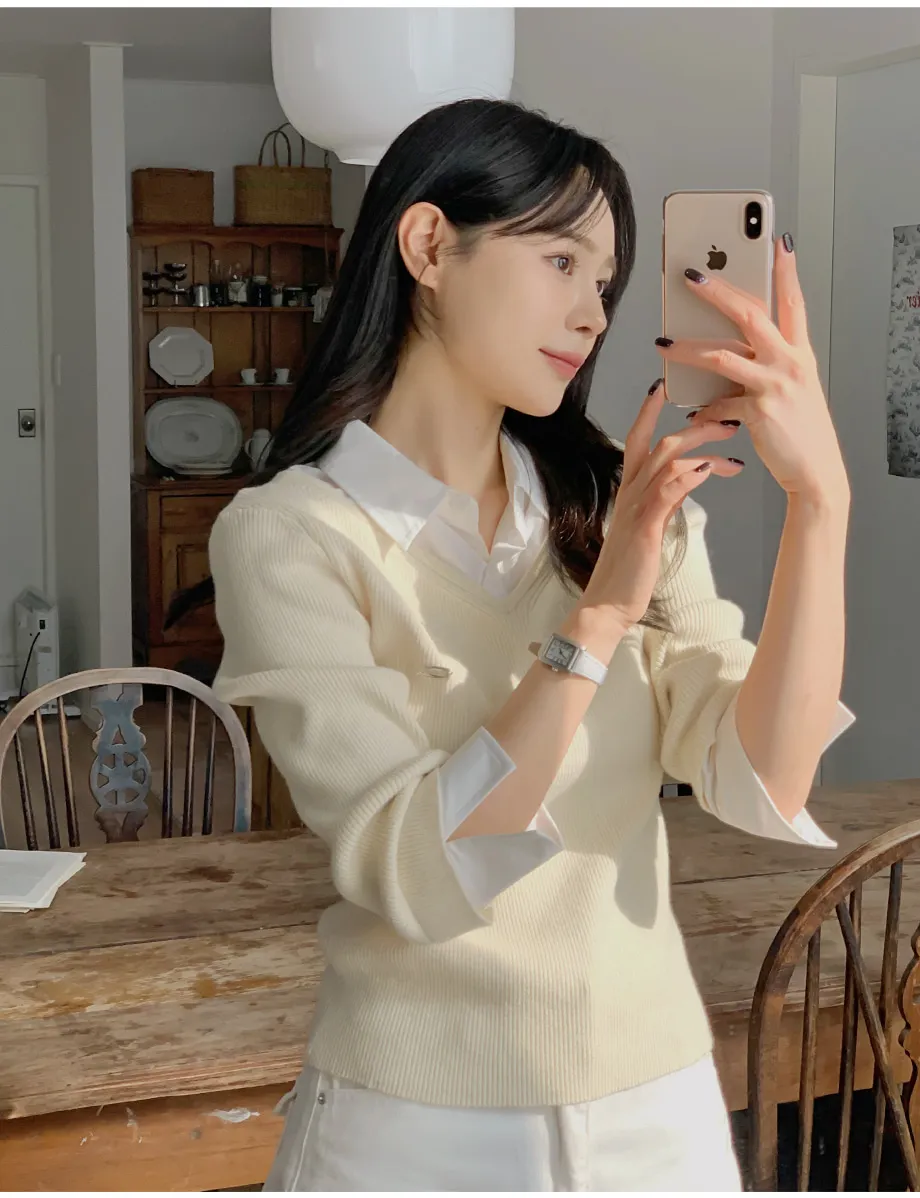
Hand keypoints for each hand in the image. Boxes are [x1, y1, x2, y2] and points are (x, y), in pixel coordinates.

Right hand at [581, 380, 742, 629]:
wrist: (608, 604)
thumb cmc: (629, 570)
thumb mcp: (649, 527)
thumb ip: (665, 499)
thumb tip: (687, 480)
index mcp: (629, 491)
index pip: (637, 439)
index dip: (649, 411)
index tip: (665, 388)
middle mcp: (630, 493)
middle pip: (661, 441)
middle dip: (697, 424)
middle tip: (730, 417)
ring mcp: (636, 508)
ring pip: (668, 459)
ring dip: (704, 446)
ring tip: (734, 447)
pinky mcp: (645, 527)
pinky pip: (668, 490)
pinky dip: (690, 475)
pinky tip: (711, 469)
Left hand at [655, 235, 849, 507]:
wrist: (814, 470)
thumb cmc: (800, 429)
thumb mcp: (793, 387)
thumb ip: (768, 363)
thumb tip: (730, 350)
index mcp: (800, 353)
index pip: (794, 302)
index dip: (786, 271)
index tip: (779, 242)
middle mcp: (790, 362)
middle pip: (750, 315)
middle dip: (719, 292)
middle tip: (691, 275)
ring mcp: (775, 385)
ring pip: (722, 355)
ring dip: (687, 348)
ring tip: (663, 343)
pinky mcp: (759, 411)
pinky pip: (719, 401)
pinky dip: (702, 406)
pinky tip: (691, 409)